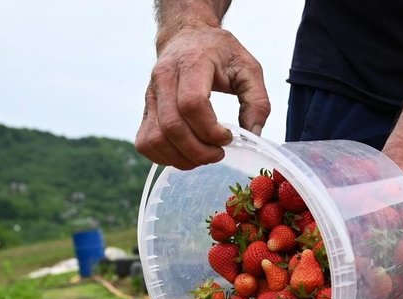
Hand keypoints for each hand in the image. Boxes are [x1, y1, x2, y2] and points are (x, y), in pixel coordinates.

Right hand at [135, 26, 270, 169]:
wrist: (187, 36)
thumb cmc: (219, 53)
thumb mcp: (248, 69)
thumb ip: (257, 102)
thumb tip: (252, 136)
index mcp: (192, 63)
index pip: (192, 104)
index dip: (211, 130)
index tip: (228, 137)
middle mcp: (164, 78)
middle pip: (172, 127)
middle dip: (199, 151)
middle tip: (218, 153)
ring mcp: (150, 95)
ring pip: (156, 139)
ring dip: (182, 159)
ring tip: (203, 156)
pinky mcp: (145, 110)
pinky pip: (146, 143)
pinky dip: (165, 158)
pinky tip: (186, 154)